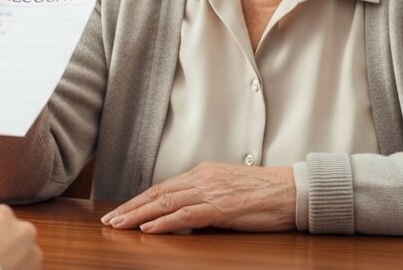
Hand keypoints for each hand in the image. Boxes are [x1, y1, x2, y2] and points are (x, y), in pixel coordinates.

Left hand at [100, 163, 296, 233]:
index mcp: (203, 173)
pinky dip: (164, 222)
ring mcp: (211, 191)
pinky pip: (186, 215)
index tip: (121, 211)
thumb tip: (183, 215)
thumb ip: (205, 199)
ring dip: (138, 215)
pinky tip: (148, 230)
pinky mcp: (222, 207)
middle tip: (110, 221)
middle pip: (158, 193)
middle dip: (131, 208)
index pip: (163, 187)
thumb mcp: (228, 190)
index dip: (139, 200)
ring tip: (120, 226)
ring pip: (165, 203)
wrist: (292, 191)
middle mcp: (202, 178)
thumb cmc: (265, 194)